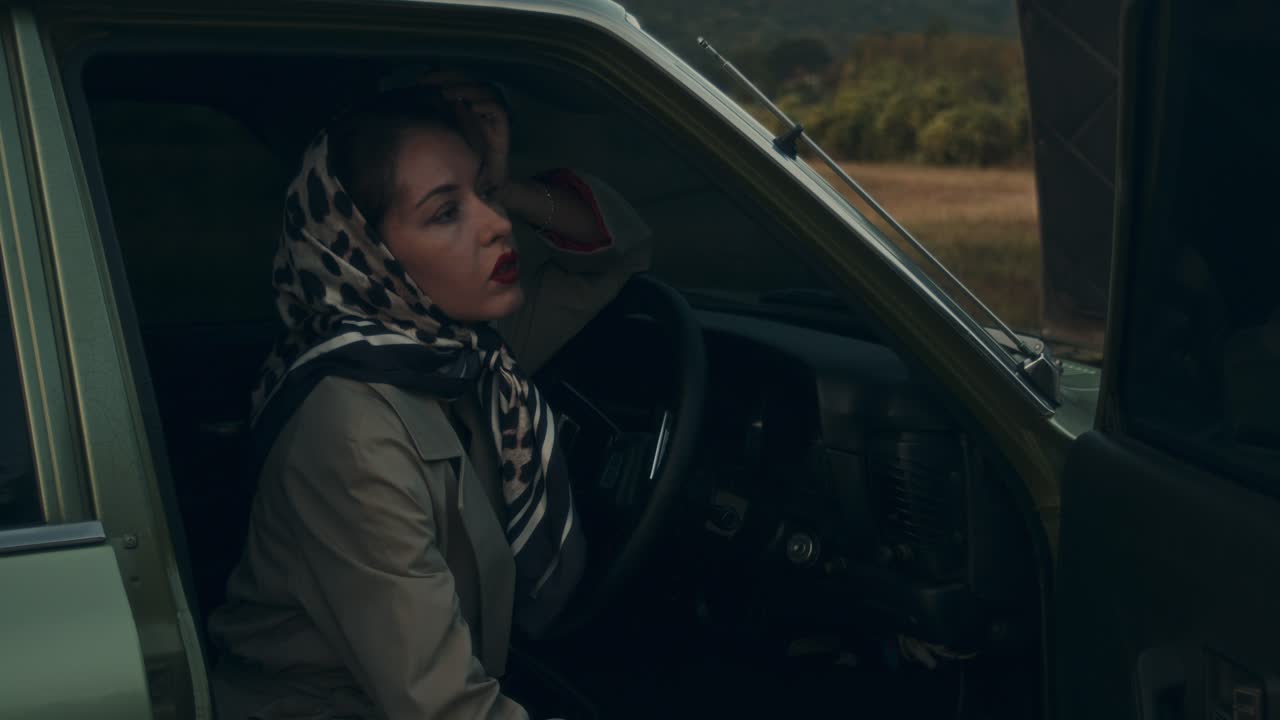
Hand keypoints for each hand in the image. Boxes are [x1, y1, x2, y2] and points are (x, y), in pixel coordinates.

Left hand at [416, 71, 510, 187]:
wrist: (481, 179)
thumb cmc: (461, 155)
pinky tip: (473, 107)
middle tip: (432, 83)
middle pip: (470, 79)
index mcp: (467, 101)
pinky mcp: (503, 128)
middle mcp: (481, 104)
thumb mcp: (441, 131)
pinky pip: (498, 110)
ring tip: (448, 94)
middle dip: (451, 78)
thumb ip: (433, 114)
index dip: (440, 75)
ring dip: (467, 89)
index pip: (456, 79)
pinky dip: (486, 105)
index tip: (421, 80)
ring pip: (485, 91)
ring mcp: (492, 115)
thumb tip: (414, 98)